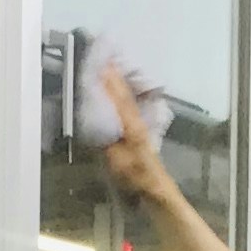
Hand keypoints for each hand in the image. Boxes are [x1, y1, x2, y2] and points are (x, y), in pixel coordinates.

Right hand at [98, 63, 171, 201]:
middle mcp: (136, 122)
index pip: (118, 98)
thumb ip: (105, 140)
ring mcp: (138, 127)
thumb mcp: (116, 161)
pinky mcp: (138, 134)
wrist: (155, 192)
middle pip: (124, 94)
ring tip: (110, 69)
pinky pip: (127, 108)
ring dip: (118, 84)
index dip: (109, 81)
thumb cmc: (136, 179)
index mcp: (131, 126)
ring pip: (127, 99)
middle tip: (105, 58)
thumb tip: (95, 121)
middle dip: (114, 76)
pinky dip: (120, 97)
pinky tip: (116, 94)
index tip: (101, 63)